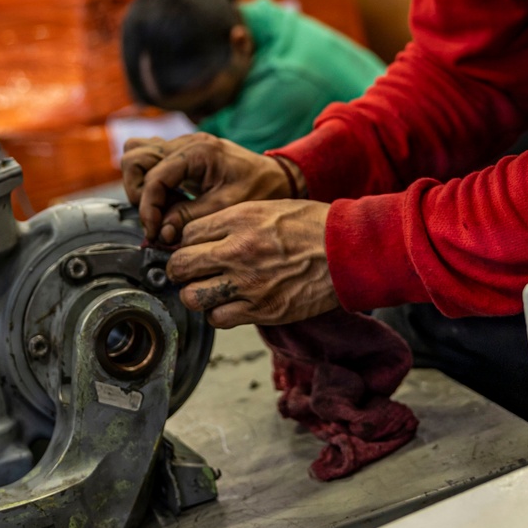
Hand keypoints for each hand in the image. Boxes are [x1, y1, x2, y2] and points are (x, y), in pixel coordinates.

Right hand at [121, 132, 291, 243]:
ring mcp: (182, 145)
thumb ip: (189, 218)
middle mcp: (186, 143)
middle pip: (135, 158)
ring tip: (161, 207)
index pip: (154, 177)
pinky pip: (151, 159)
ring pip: (137, 153)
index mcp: (198, 152)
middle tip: (156, 218)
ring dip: (141, 183)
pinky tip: (169, 200)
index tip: (155, 231)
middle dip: (139, 192)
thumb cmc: (259, 188)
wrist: (278, 177)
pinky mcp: (182, 153)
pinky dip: (151, 180)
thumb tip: (161, 234)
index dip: (148, 207)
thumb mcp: (226, 207)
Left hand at [166, 200, 338, 328]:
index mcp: (238, 220)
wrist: (347, 251)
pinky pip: (218, 319)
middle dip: (180, 269)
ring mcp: (248, 283)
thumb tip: (201, 237)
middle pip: (180, 265)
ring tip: (208, 290)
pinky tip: (230, 304)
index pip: (186, 233)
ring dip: (196, 294)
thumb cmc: (311, 226)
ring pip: (192, 297)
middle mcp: (237, 251)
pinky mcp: (262, 310)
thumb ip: (231, 222)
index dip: (186, 242)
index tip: (193, 248)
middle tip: (189, 271)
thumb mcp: (266, 208)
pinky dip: (219, 314)